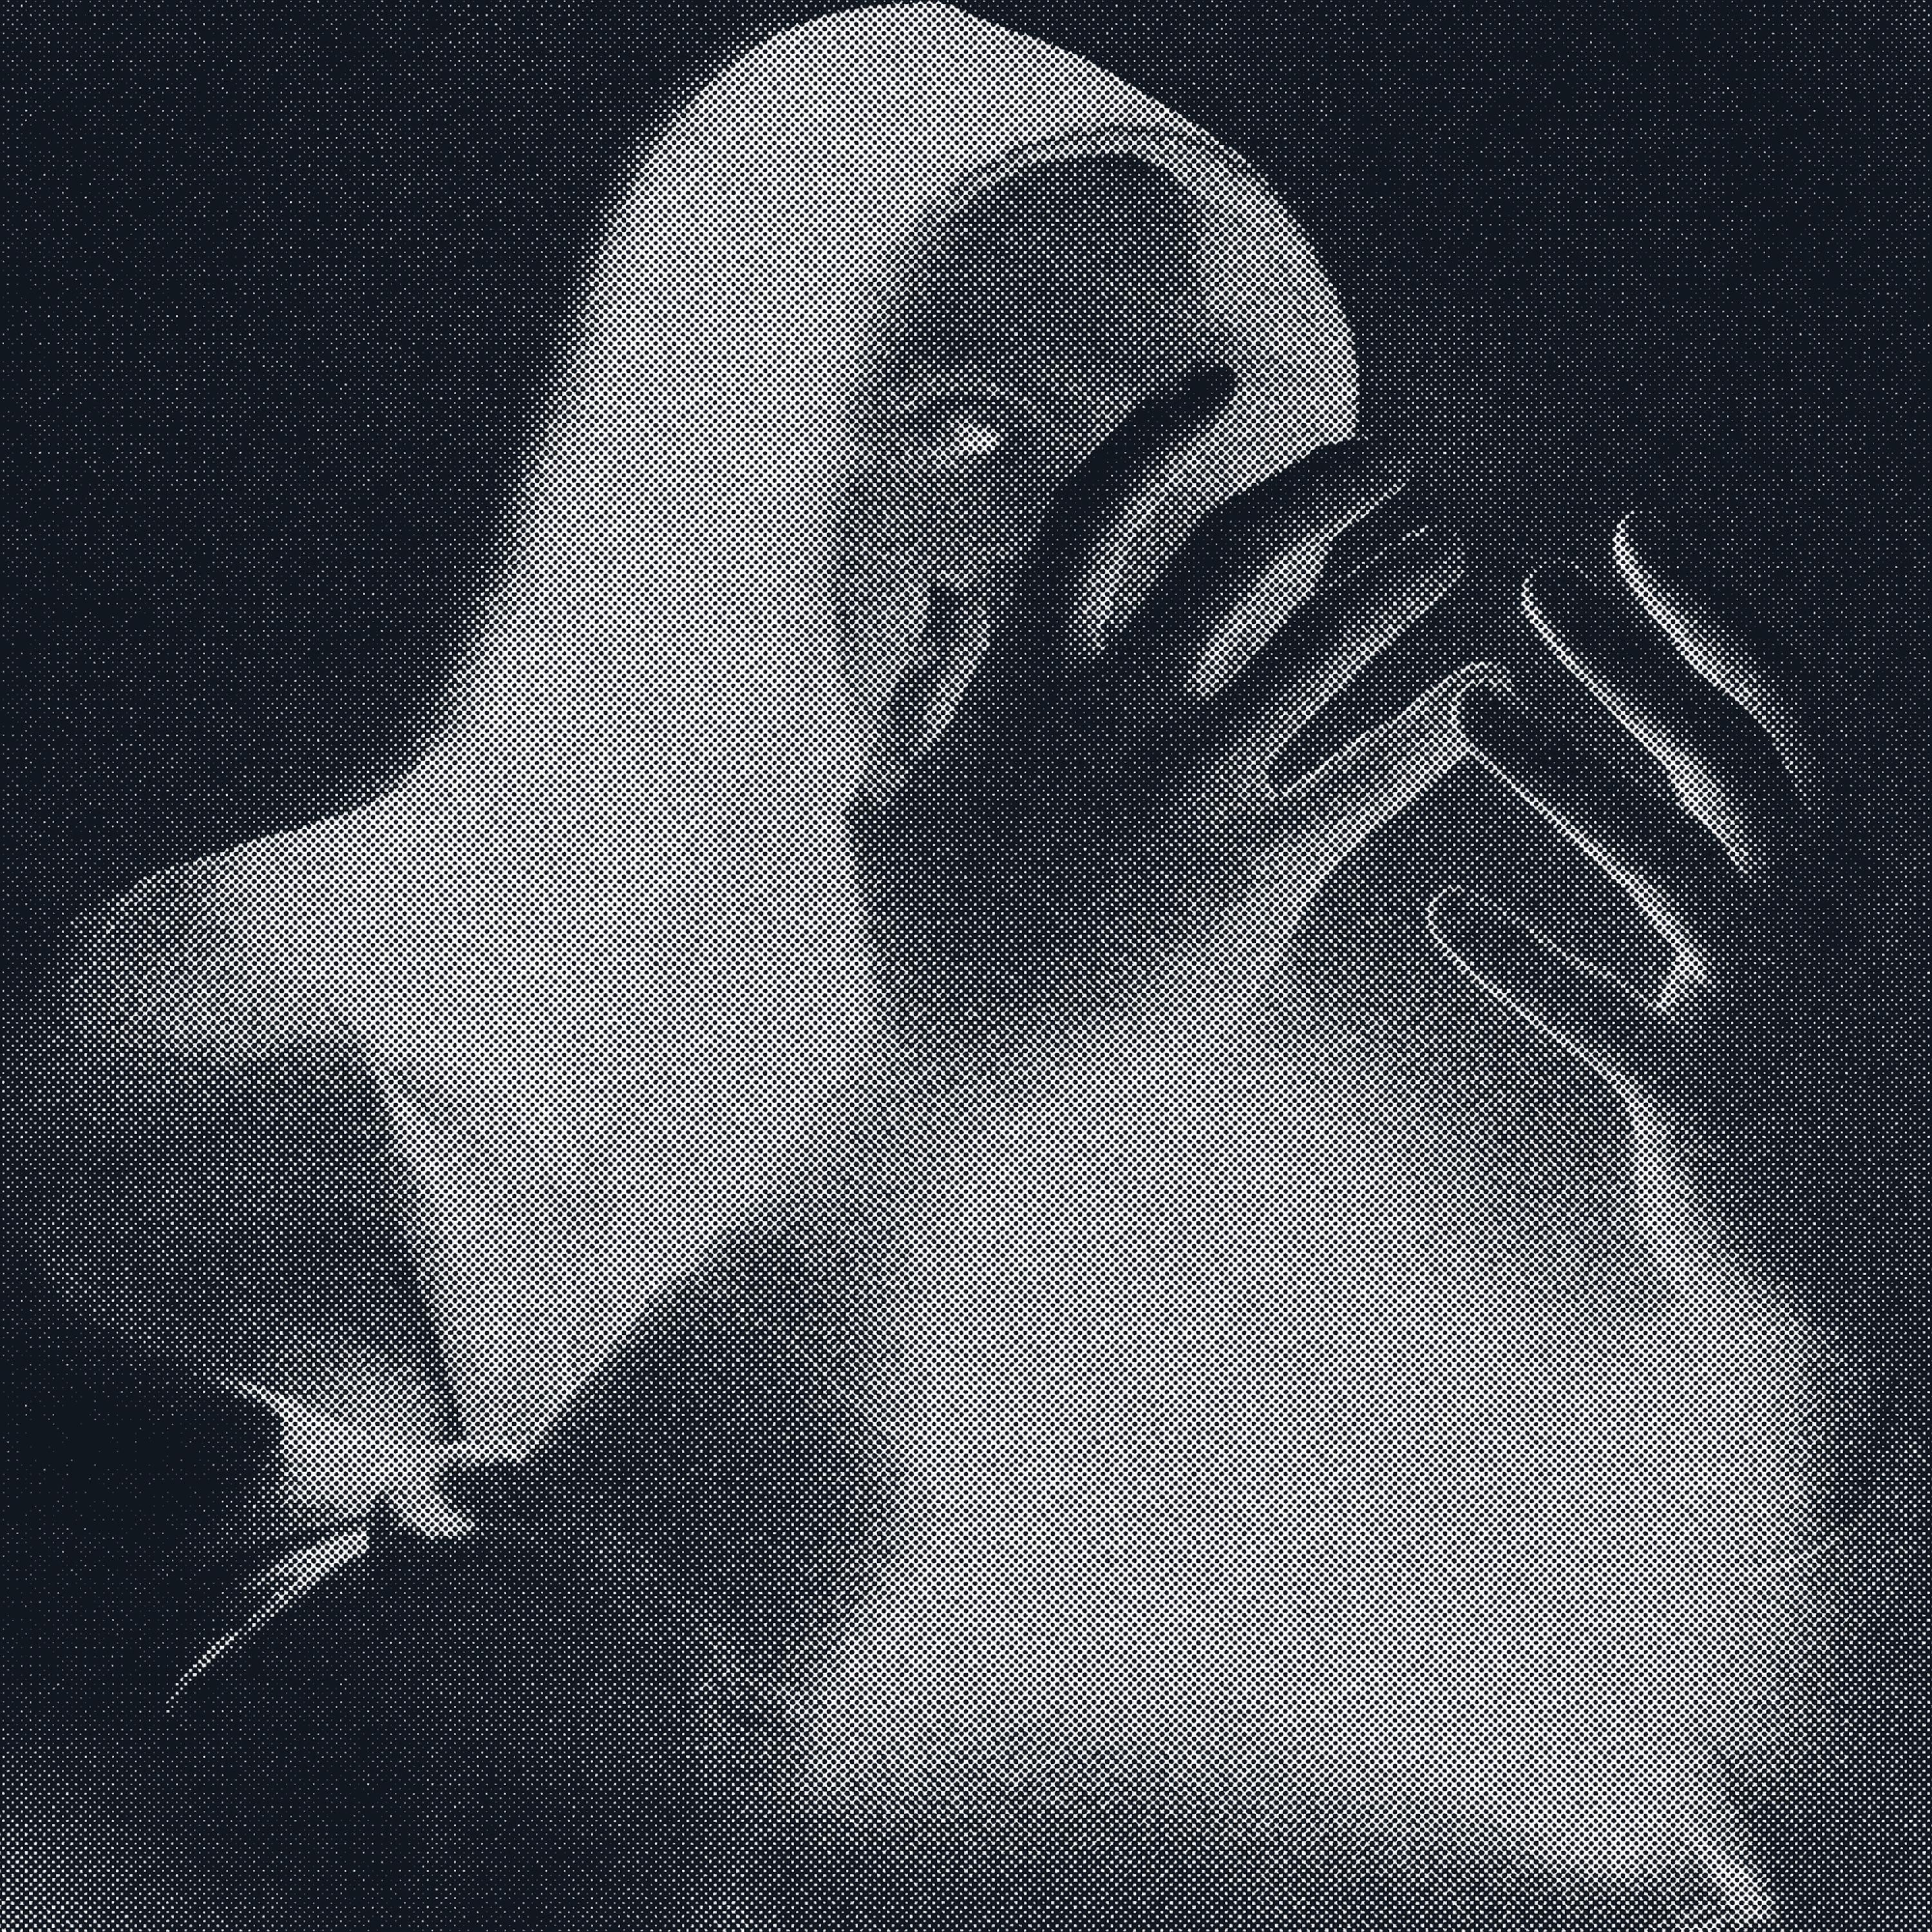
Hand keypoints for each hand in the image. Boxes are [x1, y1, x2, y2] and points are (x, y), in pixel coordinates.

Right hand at [846, 365, 1496, 1060]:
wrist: (964, 1068)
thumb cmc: (919, 933)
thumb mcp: (884, 794)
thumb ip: (920, 682)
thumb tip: (954, 579)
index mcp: (1023, 679)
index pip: (1098, 508)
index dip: (1162, 430)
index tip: (1224, 385)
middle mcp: (1113, 711)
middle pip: (1240, 547)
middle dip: (1326, 484)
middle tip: (1389, 466)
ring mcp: (1187, 790)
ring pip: (1323, 643)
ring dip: (1400, 581)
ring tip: (1450, 554)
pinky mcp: (1251, 874)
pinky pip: (1367, 778)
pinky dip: (1436, 725)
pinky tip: (1490, 688)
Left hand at [1428, 511, 1929, 1527]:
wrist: (1838, 1261)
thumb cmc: (1785, 1072)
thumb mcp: (1785, 933)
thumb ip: (1740, 829)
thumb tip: (1678, 716)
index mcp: (1833, 868)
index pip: (1784, 704)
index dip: (1713, 611)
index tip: (1630, 532)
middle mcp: (1820, 919)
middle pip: (1729, 753)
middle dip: (1638, 660)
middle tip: (1533, 581)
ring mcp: (1769, 1009)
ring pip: (1670, 862)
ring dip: (1566, 774)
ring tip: (1462, 705)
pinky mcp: (1704, 1101)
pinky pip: (1607, 1019)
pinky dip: (1526, 962)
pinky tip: (1443, 915)